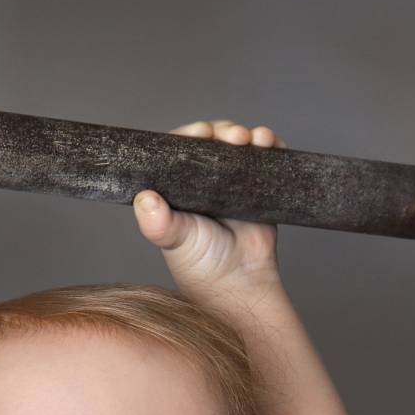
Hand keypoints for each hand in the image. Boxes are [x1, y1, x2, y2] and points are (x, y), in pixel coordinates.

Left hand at [132, 119, 287, 297]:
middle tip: (231, 137)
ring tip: (253, 140)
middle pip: (212, 142)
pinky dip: (270, 145)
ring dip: (246, 134)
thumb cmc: (202, 265)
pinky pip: (266, 158)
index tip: (200, 133)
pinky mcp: (258, 187)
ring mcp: (232, 183)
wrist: (240, 283)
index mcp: (178, 188)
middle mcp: (203, 182)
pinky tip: (270, 143)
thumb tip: (144, 199)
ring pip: (238, 145)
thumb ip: (159, 223)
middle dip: (222, 131)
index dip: (189, 136)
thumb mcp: (175, 240)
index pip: (180, 151)